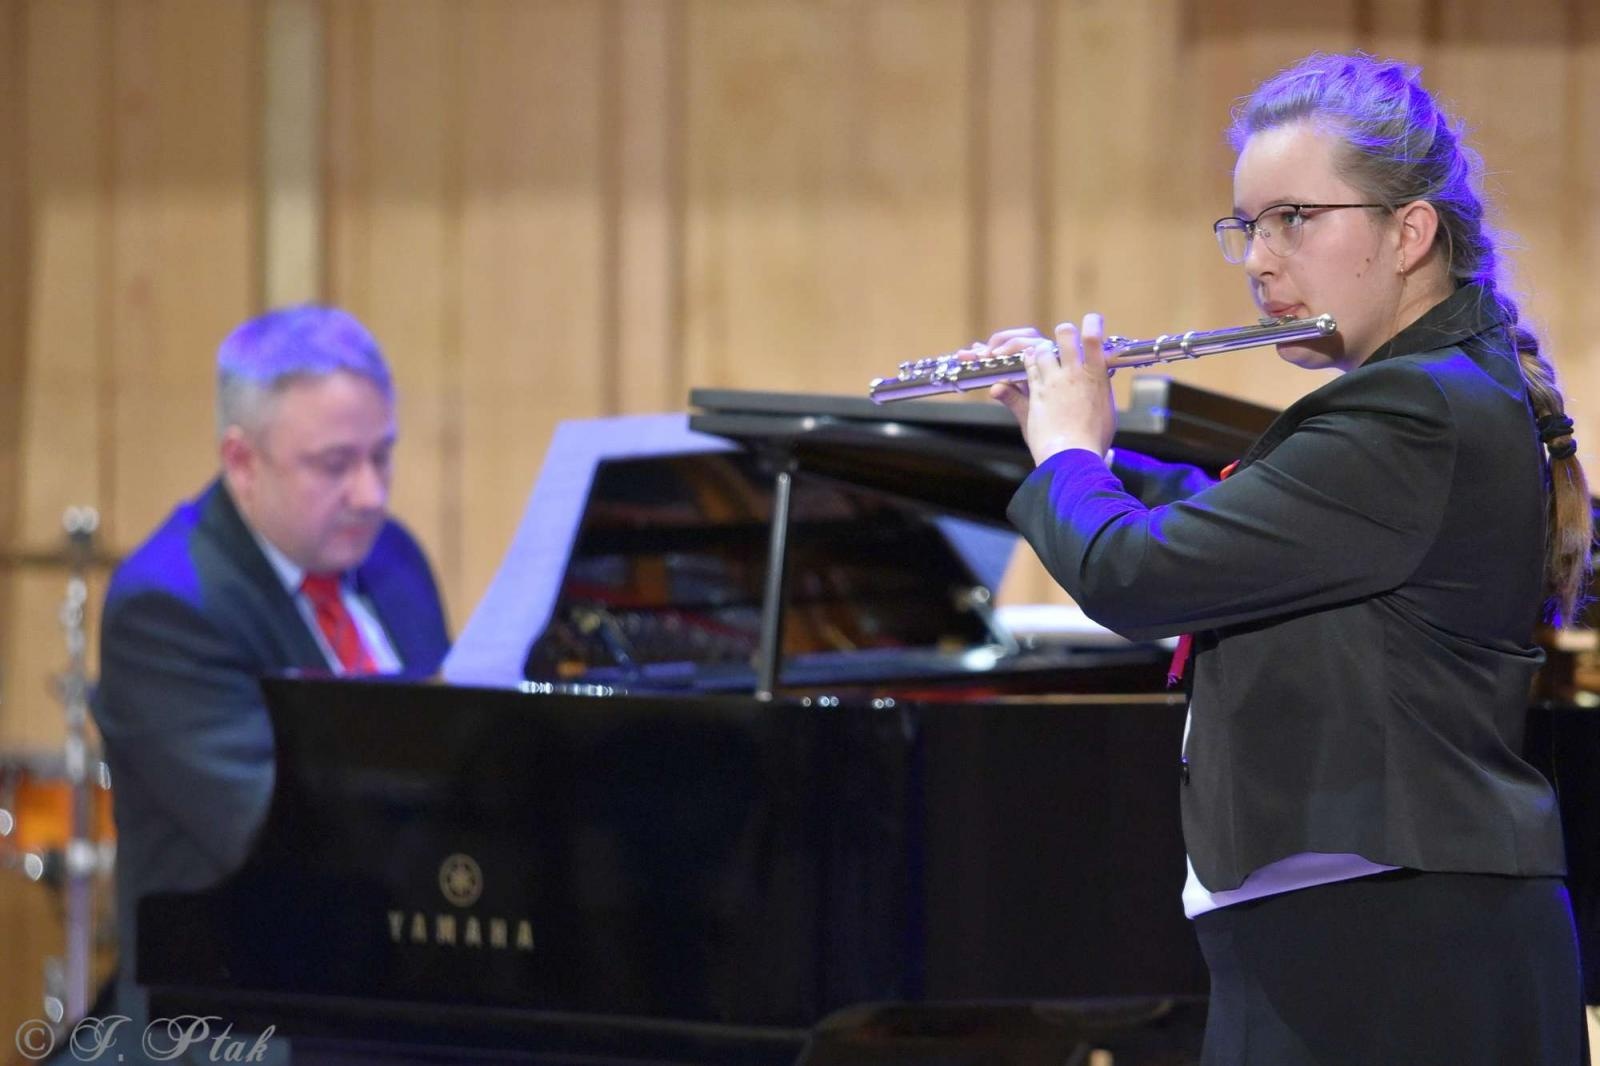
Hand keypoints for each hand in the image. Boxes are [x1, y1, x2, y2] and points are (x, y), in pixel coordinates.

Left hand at [986, 314, 1116, 464]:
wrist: (1071, 454)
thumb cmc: (1093, 439)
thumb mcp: (1106, 413)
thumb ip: (1101, 393)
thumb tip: (1102, 385)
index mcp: (1096, 376)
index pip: (1094, 338)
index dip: (1092, 323)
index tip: (1092, 320)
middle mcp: (1074, 373)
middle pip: (1065, 335)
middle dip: (1064, 332)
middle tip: (1065, 338)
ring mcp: (1053, 381)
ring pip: (1043, 350)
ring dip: (1043, 350)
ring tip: (1045, 356)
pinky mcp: (1036, 393)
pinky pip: (1029, 369)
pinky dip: (1029, 364)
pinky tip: (1030, 364)